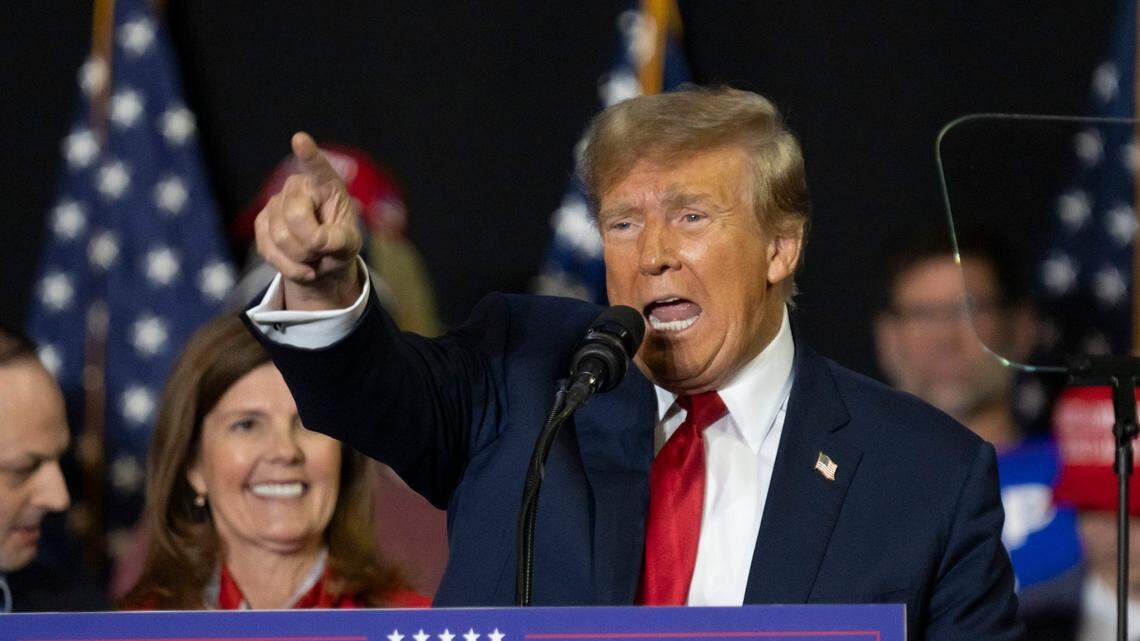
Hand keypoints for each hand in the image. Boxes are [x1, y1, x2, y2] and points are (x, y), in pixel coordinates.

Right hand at [254, 132, 363, 309]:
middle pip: (296, 217)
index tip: (300, 139)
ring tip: (314, 255)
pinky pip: (269, 251)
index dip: (309, 155)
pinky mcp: (261, 223)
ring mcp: (276, 203)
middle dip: (312, 244)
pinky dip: (289, 267)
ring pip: (282, 238)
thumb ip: (340, 240)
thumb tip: (318, 240)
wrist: (320, 260)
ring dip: (302, 258)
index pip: (318, 168)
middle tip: (324, 249)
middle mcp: (297, 187)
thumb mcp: (350, 243)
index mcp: (326, 184)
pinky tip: (302, 266)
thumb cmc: (339, 243)